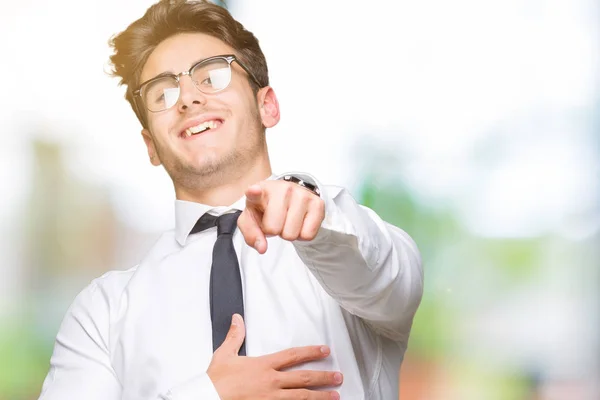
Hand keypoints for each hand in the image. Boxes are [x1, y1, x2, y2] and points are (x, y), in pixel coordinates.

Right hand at [207, 314, 341, 399]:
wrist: (207, 399)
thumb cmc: (215, 381)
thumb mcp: (224, 355)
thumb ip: (235, 336)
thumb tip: (236, 319)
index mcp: (263, 366)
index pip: (293, 356)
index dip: (311, 352)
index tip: (324, 350)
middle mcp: (271, 382)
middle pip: (303, 378)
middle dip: (323, 377)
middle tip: (338, 376)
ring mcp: (271, 399)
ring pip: (302, 397)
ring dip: (321, 397)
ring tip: (336, 396)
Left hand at [237, 180, 324, 253]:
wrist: (290, 196)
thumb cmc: (267, 209)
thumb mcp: (252, 220)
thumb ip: (251, 234)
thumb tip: (262, 248)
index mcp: (261, 191)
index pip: (255, 193)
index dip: (254, 193)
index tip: (254, 191)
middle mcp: (282, 189)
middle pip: (274, 229)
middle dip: (274, 231)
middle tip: (277, 221)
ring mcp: (302, 194)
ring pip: (292, 234)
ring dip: (288, 233)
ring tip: (287, 220)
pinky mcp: (318, 203)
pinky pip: (308, 235)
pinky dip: (302, 235)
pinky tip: (299, 222)